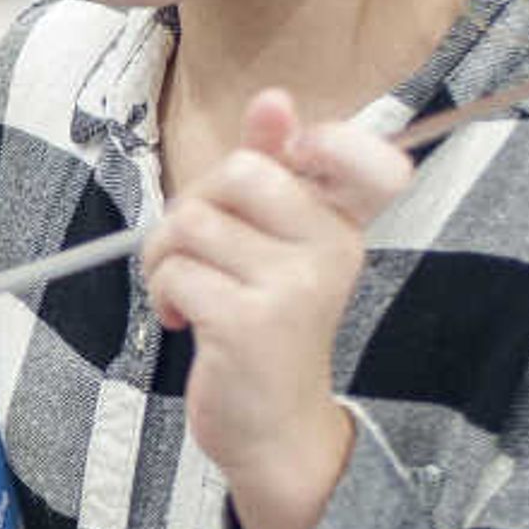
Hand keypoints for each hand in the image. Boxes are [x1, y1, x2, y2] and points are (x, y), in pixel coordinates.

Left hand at [143, 90, 411, 528]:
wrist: (273, 428)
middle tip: (193, 249)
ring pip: (193, 221)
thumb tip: (274, 100)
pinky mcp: (249, 323)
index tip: (293, 153)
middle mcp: (332, 251)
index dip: (318, 140)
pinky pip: (176, 271)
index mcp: (343, 226)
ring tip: (184, 290)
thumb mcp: (272, 244)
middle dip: (193, 205)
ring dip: (166, 255)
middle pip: (239, 172)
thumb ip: (273, 170)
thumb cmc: (263, 326)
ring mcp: (294, 288)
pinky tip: (185, 321)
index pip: (365, 157)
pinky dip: (163, 294)